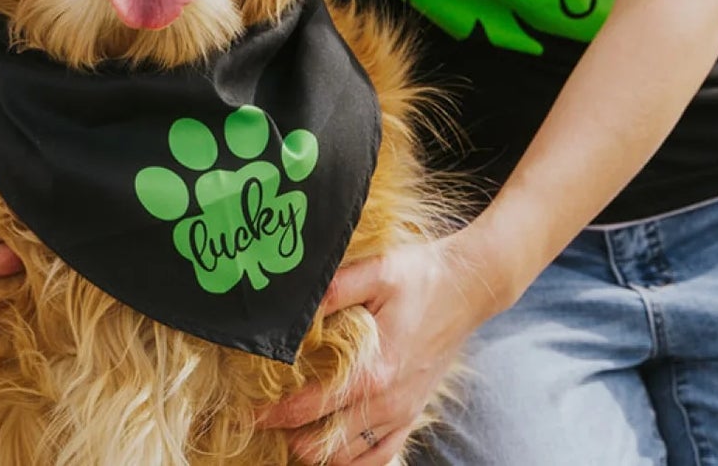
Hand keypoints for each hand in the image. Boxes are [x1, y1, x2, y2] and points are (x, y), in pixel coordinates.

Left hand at [263, 234, 497, 464]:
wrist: (469, 286)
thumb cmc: (422, 275)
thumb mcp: (376, 271)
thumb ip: (332, 291)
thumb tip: (294, 309)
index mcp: (375, 370)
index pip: (310, 408)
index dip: (274, 415)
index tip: (248, 414)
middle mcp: (388, 401)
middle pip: (324, 443)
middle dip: (289, 436)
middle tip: (264, 422)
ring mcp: (404, 411)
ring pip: (350, 458)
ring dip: (317, 452)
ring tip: (290, 436)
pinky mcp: (414, 412)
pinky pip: (381, 456)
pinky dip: (353, 462)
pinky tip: (334, 452)